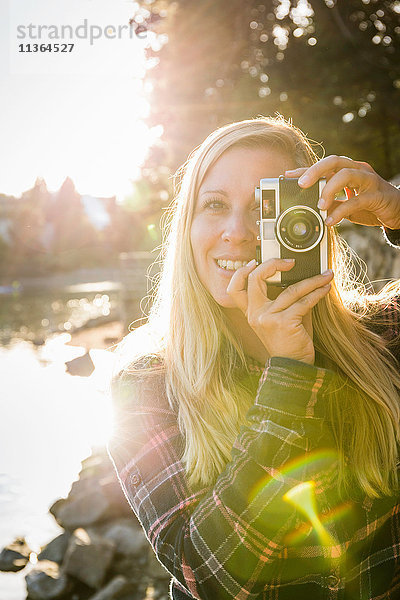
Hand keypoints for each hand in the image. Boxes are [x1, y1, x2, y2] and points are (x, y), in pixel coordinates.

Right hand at [226, 258, 333, 364]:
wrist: (294, 366)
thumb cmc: (290, 341)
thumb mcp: (282, 317)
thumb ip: (284, 298)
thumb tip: (301, 276)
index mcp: (251, 313)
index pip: (235, 288)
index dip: (242, 271)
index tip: (255, 261)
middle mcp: (255, 314)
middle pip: (255, 279)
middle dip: (273, 264)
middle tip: (290, 261)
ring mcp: (268, 318)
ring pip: (290, 289)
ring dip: (312, 280)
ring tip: (325, 275)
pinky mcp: (284, 322)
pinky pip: (303, 302)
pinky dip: (317, 293)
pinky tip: (325, 288)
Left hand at [285, 155, 399, 229]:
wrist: (398, 212)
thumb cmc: (370, 205)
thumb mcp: (345, 204)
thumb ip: (330, 203)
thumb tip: (309, 207)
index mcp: (348, 170)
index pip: (324, 165)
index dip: (305, 169)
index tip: (287, 175)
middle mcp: (358, 170)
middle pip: (335, 161)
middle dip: (315, 171)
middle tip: (301, 185)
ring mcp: (369, 180)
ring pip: (346, 175)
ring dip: (329, 189)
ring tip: (319, 206)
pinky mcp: (377, 195)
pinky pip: (357, 200)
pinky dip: (341, 211)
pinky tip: (331, 221)